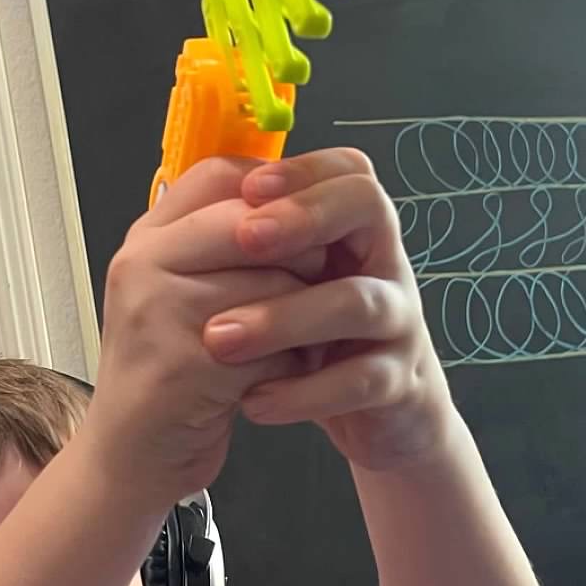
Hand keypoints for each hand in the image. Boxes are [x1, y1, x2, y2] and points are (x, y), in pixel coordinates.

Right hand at [87, 159, 316, 506]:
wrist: (130, 457)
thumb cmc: (171, 371)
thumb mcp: (181, 291)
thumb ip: (224, 245)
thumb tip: (305, 199)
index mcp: (146, 239)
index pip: (220, 175)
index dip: (278, 192)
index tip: (309, 225)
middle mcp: (142, 266)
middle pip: (254, 225)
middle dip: (301, 257)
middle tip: (318, 287)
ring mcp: (156, 314)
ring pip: (271, 285)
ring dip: (301, 318)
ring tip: (298, 342)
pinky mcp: (183, 367)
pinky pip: (270, 346)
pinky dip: (291, 365)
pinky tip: (283, 378)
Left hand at [202, 148, 451, 470]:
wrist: (376, 416)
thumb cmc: (321, 339)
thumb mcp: (292, 283)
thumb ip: (255, 241)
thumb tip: (186, 193)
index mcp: (356, 229)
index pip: (347, 170)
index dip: (303, 170)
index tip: (249, 188)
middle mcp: (385, 263)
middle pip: (367, 206)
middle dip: (304, 216)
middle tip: (244, 238)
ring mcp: (399, 322)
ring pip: (357, 301)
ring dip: (284, 317)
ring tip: (218, 339)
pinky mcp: (400, 382)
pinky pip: (360, 380)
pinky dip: (304, 393)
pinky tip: (254, 401)